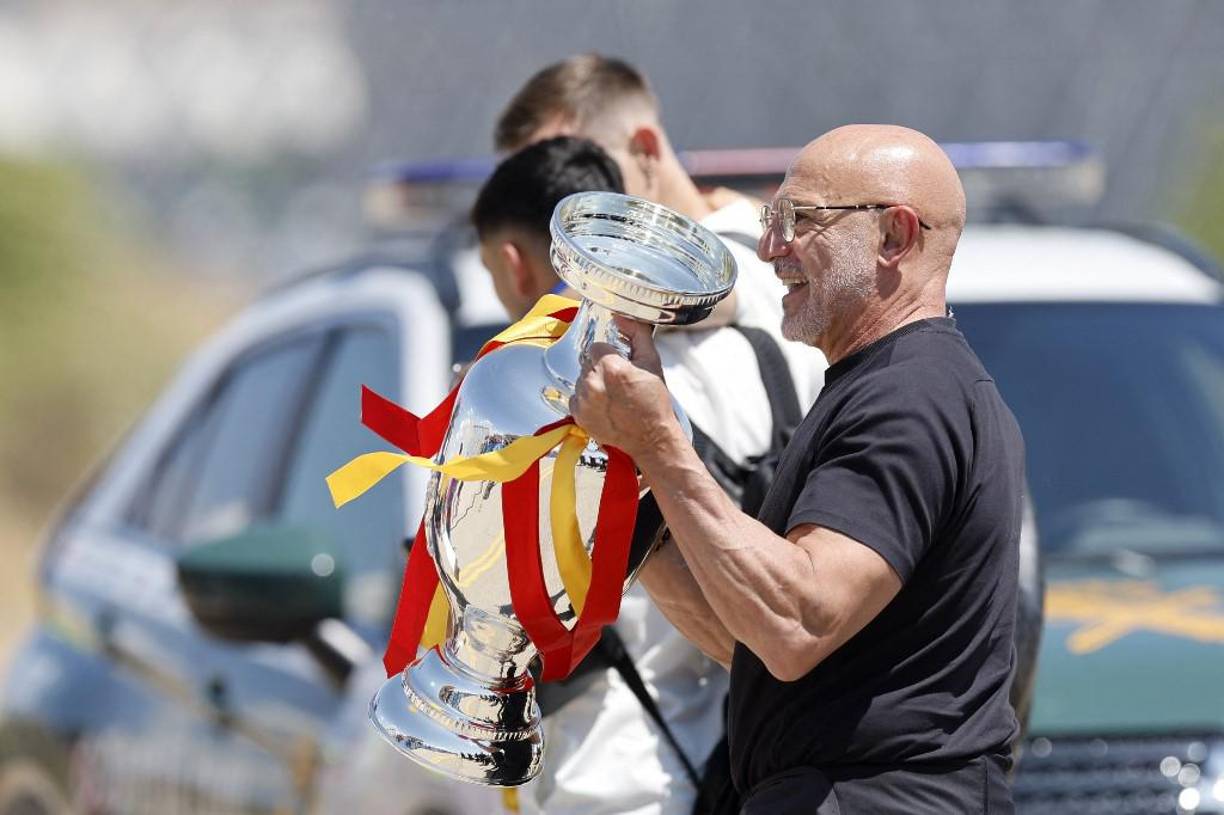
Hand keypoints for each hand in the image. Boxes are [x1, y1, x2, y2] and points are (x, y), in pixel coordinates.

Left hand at [570, 318, 678, 460]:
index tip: (619, 365)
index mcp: (611, 368)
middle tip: (619, 382)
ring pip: (581, 379)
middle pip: (587, 363)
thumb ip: (636, 334)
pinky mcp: (579, 416)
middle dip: (601, 369)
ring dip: (593, 384)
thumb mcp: (652, 362)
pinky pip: (576, 398)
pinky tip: (605, 406)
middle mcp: (593, 383)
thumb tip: (620, 318)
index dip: (609, 355)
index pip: (596, 347)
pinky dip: (587, 400)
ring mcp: (584, 401)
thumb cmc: (655, 402)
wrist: (652, 438)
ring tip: (613, 396)